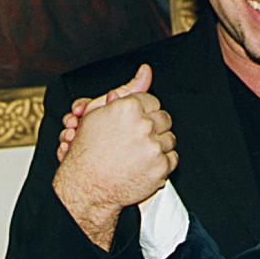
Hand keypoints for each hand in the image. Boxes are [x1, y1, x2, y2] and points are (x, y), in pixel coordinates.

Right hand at [52, 67, 176, 247]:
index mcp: (128, 109)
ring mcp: (154, 148)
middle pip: (164, 118)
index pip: (151, 101)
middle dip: (152, 126)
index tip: (135, 121)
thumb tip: (146, 71)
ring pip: (170, 138)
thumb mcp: (98, 113)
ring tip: (137, 152)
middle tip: (136, 137)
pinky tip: (144, 164)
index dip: (142, 111)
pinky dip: (161, 161)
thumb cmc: (87, 152)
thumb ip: (128, 90)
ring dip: (157, 144)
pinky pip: (173, 158)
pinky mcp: (161, 167)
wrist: (86, 187)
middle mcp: (143, 126)